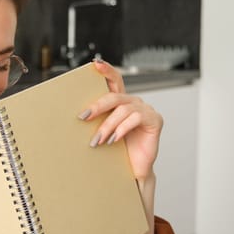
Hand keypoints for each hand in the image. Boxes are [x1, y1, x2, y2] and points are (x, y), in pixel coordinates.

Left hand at [80, 60, 162, 179]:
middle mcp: (134, 102)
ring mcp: (145, 110)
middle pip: (114, 97)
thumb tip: (78, 114)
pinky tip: (114, 139)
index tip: (95, 64)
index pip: (114, 80)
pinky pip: (136, 118)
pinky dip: (122, 129)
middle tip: (83, 117)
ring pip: (123, 110)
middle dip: (97, 107)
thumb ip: (96, 118)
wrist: (132, 169)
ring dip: (107, 125)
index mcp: (120, 101)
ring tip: (98, 140)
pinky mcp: (155, 120)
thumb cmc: (116, 149)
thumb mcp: (103, 130)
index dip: (106, 70)